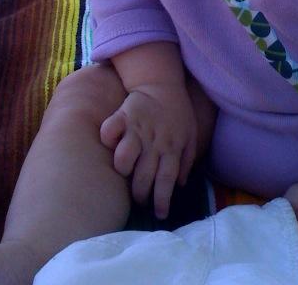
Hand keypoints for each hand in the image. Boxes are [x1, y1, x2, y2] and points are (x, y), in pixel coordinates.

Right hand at [100, 82, 196, 218]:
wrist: (162, 83)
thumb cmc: (177, 112)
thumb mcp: (190, 135)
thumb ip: (187, 160)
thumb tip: (181, 185)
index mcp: (172, 147)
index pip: (166, 181)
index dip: (162, 200)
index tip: (159, 214)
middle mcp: (154, 141)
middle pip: (143, 176)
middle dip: (140, 195)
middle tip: (139, 200)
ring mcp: (138, 129)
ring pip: (124, 157)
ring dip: (122, 170)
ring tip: (124, 173)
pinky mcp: (123, 116)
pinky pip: (109, 131)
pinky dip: (107, 139)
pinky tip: (110, 144)